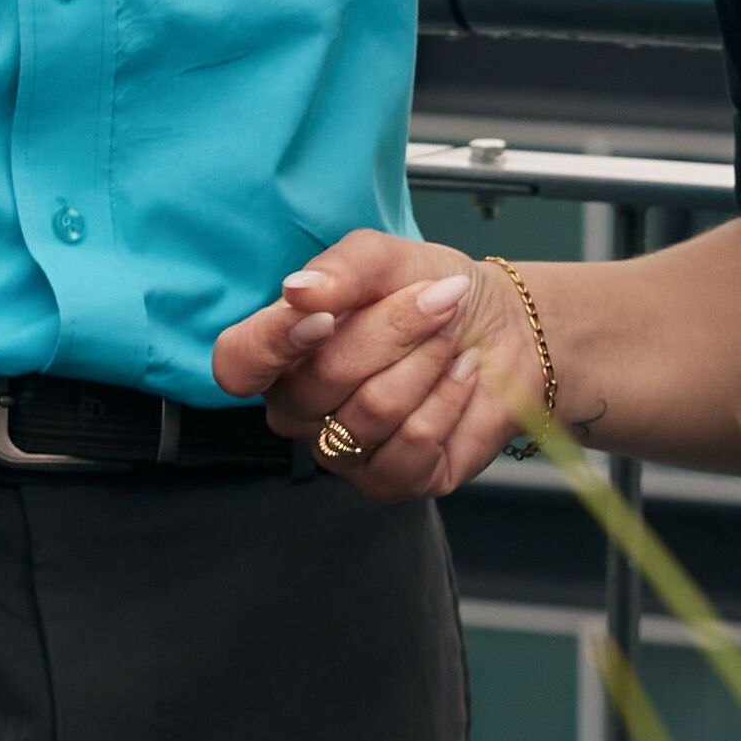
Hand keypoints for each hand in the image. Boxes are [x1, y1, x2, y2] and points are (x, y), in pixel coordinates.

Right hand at [212, 230, 544, 497]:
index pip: (238, 364)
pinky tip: (460, 378)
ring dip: (428, 362)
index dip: (273, 344)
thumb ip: (341, 269)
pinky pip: (414, 446)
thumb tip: (297, 291)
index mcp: (279, 351)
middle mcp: (299, 409)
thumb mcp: (387, 259)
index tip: (324, 317)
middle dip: (393, 331)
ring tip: (449, 341)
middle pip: (322, 381)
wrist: (502, 327)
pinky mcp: (390, 481)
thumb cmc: (429, 290)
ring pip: (374, 412)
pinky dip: (450, 400)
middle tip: (437, 303)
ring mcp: (341, 452)